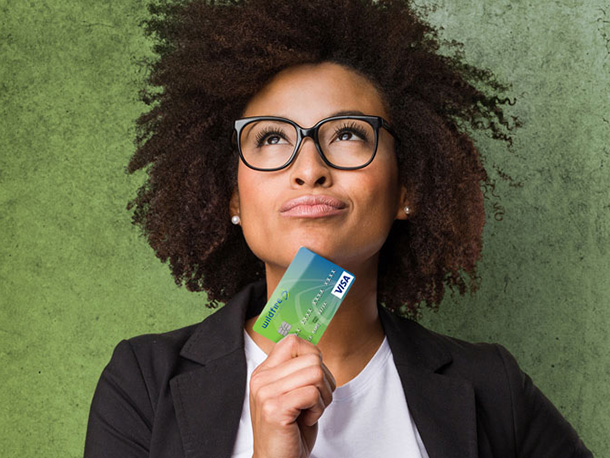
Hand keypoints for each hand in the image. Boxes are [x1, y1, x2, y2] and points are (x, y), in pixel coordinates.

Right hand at [249, 334, 335, 457]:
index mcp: (265, 372)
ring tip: (310, 410)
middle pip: (311, 358)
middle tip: (314, 401)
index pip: (293, 341)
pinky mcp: (275, 409)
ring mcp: (266, 393)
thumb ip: (298, 371)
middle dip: (324, 381)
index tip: (314, 377)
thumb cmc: (290, 430)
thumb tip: (315, 352)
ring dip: (323, 396)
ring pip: (315, 373)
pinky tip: (306, 419)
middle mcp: (262, 379)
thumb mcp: (292, 393)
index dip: (313, 355)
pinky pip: (312, 393)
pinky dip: (318, 408)